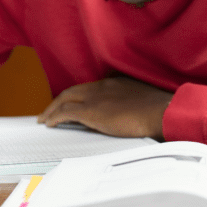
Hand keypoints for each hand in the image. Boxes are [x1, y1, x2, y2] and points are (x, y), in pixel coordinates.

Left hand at [36, 77, 172, 139]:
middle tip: (50, 110)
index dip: (77, 96)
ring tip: (45, 118)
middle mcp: (103, 86)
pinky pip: (66, 112)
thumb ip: (128, 103)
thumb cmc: (158, 109)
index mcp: (115, 83)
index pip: (89, 88)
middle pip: (72, 91)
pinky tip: (50, 124)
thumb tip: (121, 116)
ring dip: (52, 109)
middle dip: (58, 100)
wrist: (161, 111)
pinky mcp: (92, 111)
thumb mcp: (141, 101)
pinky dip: (55, 117)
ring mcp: (96, 97)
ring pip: (65, 98)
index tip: (71, 103)